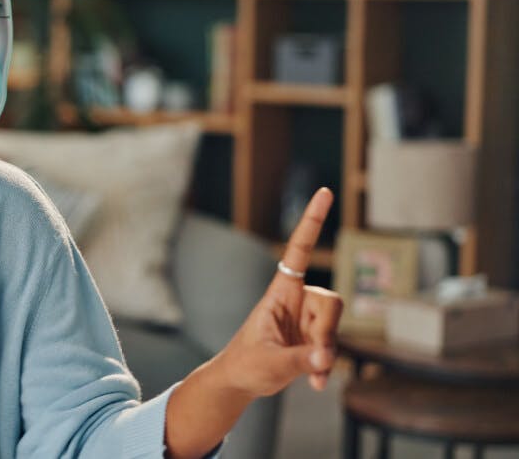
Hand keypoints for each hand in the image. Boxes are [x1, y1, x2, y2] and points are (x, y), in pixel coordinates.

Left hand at [214, 188, 343, 395]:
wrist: (240, 381)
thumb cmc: (246, 364)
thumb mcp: (271, 363)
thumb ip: (301, 360)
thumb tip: (326, 356)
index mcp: (279, 292)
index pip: (299, 250)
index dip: (312, 222)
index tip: (324, 192)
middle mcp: (296, 300)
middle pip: (331, 302)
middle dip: (327, 330)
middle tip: (315, 356)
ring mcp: (307, 319)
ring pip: (335, 326)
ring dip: (327, 352)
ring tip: (309, 375)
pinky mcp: (314, 337)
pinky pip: (334, 345)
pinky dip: (327, 366)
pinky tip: (314, 384)